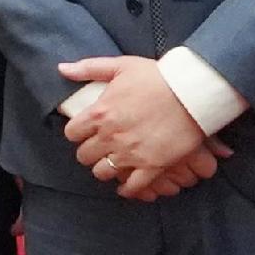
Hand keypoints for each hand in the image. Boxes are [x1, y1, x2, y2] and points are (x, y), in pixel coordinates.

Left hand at [60, 55, 226, 197]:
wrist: (192, 92)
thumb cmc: (156, 76)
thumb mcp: (119, 65)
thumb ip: (88, 68)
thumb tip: (62, 68)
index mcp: (100, 112)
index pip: (72, 133)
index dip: (77, 133)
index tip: (84, 132)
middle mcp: (110, 136)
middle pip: (84, 156)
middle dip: (89, 152)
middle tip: (98, 149)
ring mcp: (130, 153)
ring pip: (102, 173)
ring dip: (105, 169)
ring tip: (112, 164)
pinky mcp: (152, 166)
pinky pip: (132, 186)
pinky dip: (128, 189)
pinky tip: (127, 187)